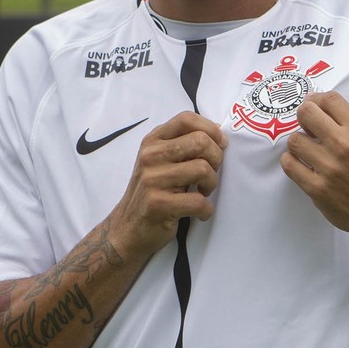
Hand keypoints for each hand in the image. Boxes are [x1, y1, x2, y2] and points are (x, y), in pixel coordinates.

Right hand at [109, 111, 226, 259]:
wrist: (128, 228)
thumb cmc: (151, 192)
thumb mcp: (160, 161)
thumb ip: (182, 143)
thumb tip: (217, 129)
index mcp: (152, 141)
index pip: (186, 118)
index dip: (211, 129)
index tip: (220, 145)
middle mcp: (150, 156)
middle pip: (200, 142)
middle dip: (216, 159)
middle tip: (210, 174)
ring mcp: (152, 180)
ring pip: (202, 169)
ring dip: (212, 184)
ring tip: (203, 192)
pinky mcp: (158, 204)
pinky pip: (199, 201)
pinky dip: (206, 210)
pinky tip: (200, 212)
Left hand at [280, 91, 348, 239]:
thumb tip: (318, 108)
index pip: (329, 99)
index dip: (317, 100)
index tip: (315, 108)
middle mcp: (344, 145)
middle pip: (306, 113)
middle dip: (304, 117)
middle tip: (309, 128)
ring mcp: (328, 167)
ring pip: (294, 140)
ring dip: (299, 143)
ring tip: (308, 151)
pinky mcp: (316, 188)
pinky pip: (289, 165)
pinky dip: (292, 162)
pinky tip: (302, 165)